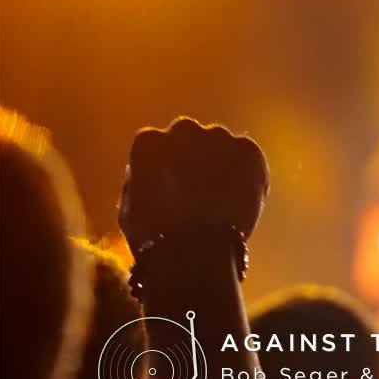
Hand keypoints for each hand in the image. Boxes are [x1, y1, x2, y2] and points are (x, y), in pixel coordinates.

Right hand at [118, 118, 268, 248]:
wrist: (196, 248)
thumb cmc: (155, 234)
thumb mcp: (130, 205)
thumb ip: (141, 178)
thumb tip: (153, 168)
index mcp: (149, 142)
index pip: (157, 144)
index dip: (164, 167)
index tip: (170, 185)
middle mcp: (183, 130)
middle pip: (189, 136)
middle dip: (192, 156)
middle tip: (197, 188)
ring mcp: (218, 137)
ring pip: (219, 144)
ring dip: (219, 161)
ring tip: (219, 197)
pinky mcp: (248, 149)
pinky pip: (246, 154)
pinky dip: (245, 170)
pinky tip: (237, 195)